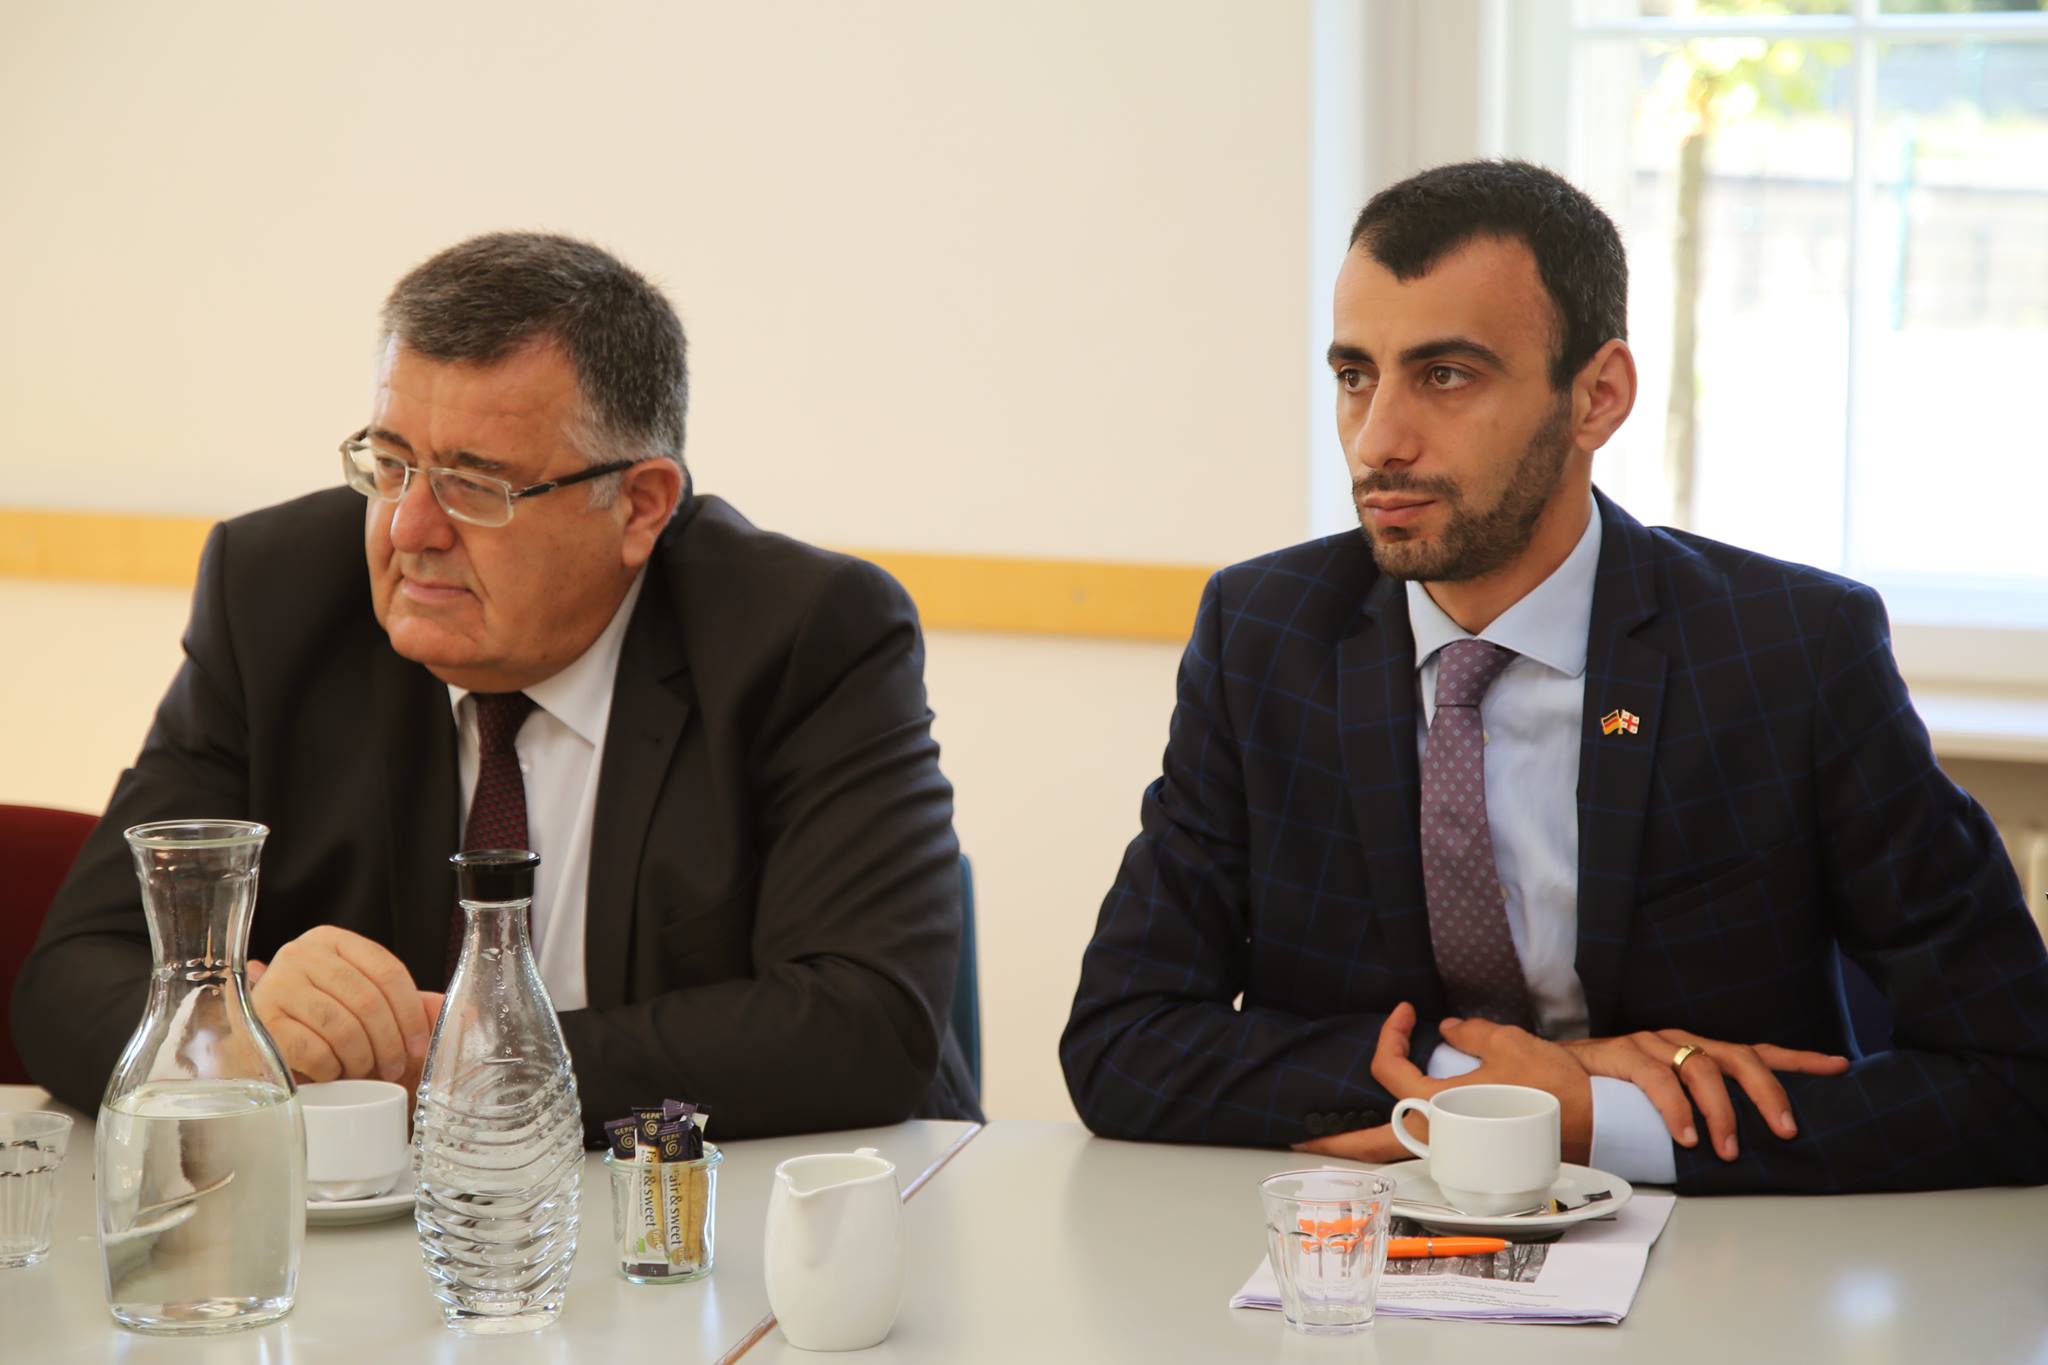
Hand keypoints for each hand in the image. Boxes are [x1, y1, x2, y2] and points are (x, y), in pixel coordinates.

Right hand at [247, 926, 437, 1085]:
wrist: (252, 1042)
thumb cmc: (312, 1020)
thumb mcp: (353, 1000)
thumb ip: (397, 1000)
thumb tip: (453, 1011)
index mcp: (331, 940)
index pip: (388, 970)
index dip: (411, 1012)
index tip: (419, 1043)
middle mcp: (301, 955)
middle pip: (368, 1000)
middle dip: (390, 1043)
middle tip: (394, 1067)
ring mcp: (277, 986)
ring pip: (344, 1028)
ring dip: (362, 1059)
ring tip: (363, 1070)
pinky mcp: (260, 1023)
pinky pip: (315, 1051)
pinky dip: (333, 1069)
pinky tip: (333, 1072)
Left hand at [1292, 1002, 1594, 1164]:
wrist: (1595, 1122)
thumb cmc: (1551, 1085)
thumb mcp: (1508, 1043)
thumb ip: (1471, 1033)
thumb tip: (1448, 1028)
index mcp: (1439, 1102)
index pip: (1389, 1069)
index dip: (1389, 1036)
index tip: (1406, 1015)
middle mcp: (1439, 1133)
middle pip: (1373, 1141)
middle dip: (1334, 1143)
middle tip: (1300, 1142)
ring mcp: (1455, 1152)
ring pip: (1397, 1154)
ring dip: (1365, 1148)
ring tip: (1334, 1146)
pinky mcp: (1472, 1160)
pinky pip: (1426, 1155)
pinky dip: (1403, 1148)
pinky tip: (1396, 1140)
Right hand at [1561, 1030, 1848, 1161]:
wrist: (1547, 1078)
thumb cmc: (1610, 1100)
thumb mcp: (1665, 1107)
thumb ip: (1697, 1116)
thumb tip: (1743, 1150)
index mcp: (1694, 1052)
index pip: (1755, 1051)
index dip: (1798, 1060)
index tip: (1840, 1067)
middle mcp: (1677, 1042)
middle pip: (1738, 1056)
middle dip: (1769, 1092)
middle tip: (1785, 1130)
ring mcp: (1648, 1044)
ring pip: (1701, 1066)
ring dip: (1721, 1111)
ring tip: (1726, 1148)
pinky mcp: (1618, 1054)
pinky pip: (1655, 1079)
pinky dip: (1675, 1109)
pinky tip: (1685, 1136)